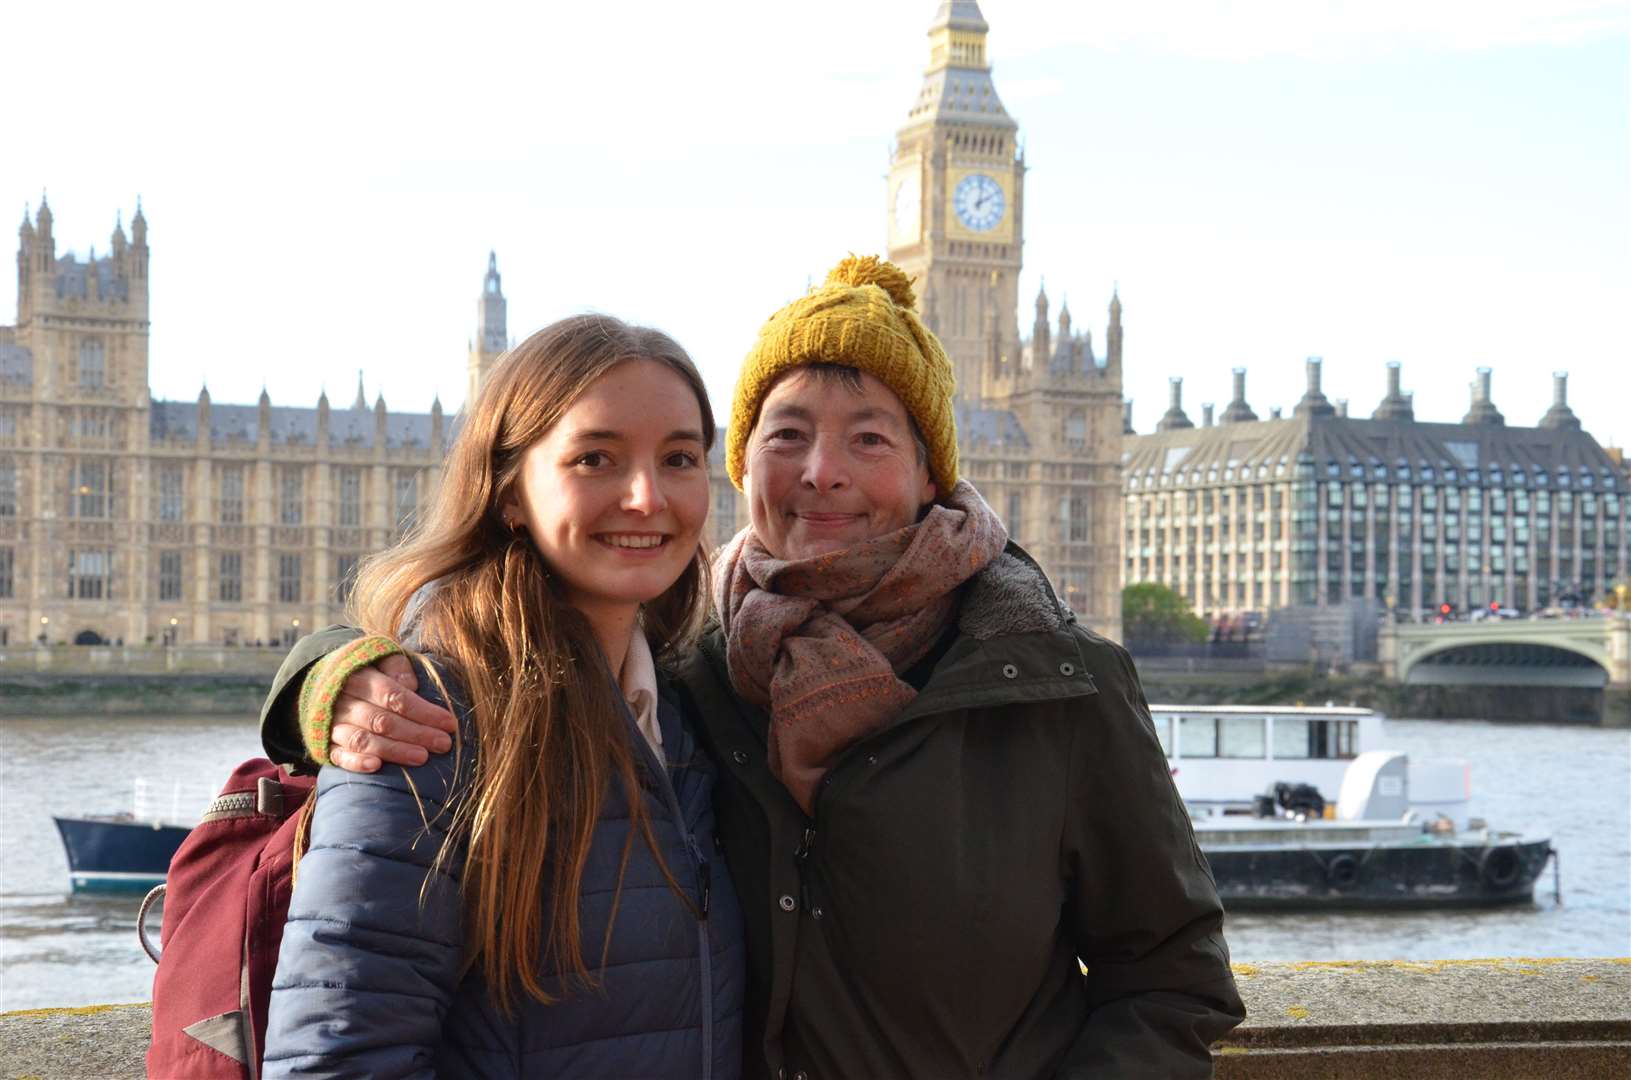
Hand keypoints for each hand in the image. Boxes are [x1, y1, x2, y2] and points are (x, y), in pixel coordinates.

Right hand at [329, 653, 457, 771]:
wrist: (320, 681)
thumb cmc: (364, 670)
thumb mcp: (379, 656)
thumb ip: (397, 667)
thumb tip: (411, 685)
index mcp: (358, 677)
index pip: (393, 695)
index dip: (422, 711)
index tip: (448, 723)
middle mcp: (342, 701)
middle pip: (381, 720)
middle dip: (416, 733)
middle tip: (443, 744)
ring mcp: (332, 724)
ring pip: (363, 740)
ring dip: (394, 750)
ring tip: (422, 757)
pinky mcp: (325, 744)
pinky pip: (339, 755)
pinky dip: (356, 762)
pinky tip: (377, 766)